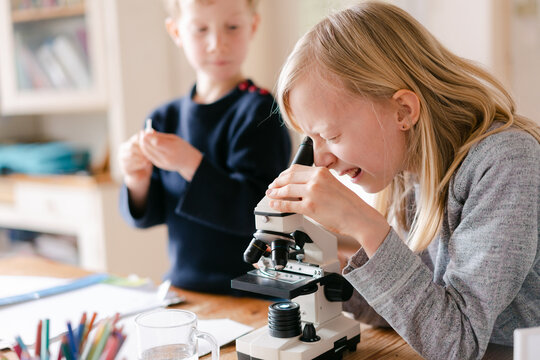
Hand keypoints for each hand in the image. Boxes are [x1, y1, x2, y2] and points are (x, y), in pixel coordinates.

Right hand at [118, 132, 152, 188]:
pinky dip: (139, 164)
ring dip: (141, 157)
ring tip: (148, 159)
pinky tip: (145, 164)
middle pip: (131, 146)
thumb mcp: (147, 151)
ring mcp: (121, 159)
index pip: (135, 138)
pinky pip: (131, 164)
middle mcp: (123, 150)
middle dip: (142, 150)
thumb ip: (148, 142)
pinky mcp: (123, 167)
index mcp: (128, 143)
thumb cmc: (144, 161)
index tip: (151, 145)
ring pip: (131, 155)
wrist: (139, 175)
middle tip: (150, 153)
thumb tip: (153, 131)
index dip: (144, 141)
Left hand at [139, 130, 201, 180]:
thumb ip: (161, 136)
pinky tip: (145, 144)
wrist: (187, 162)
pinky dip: (145, 149)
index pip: (157, 143)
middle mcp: (167, 158)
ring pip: (147, 152)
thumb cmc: (181, 147)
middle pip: (150, 148)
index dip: (149, 136)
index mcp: (173, 149)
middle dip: (144, 139)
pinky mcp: (158, 165)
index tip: (145, 131)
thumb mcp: (174, 138)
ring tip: (143, 136)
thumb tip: (148, 132)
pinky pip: (148, 156)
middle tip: (142, 132)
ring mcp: (162, 163)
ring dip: (143, 144)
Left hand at [266, 165, 389, 256]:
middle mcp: (316, 179)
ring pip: (286, 190)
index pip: (295, 169)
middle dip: (277, 183)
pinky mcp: (309, 207)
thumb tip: (299, 185)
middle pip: (288, 177)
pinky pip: (288, 204)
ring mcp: (312, 193)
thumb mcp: (333, 184)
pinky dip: (278, 204)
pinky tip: (274, 205)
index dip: (283, 174)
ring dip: (275, 193)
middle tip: (271, 187)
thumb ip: (317, 182)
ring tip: (271, 195)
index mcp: (321, 172)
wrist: (359, 217)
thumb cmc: (348, 204)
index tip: (279, 179)